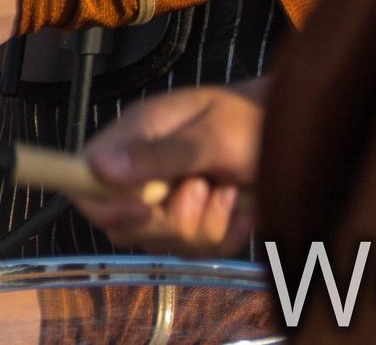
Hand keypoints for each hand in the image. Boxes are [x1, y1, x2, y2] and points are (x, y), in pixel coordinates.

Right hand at [70, 83, 265, 255]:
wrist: (290, 133)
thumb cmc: (250, 123)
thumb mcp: (211, 135)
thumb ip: (158, 155)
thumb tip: (97, 168)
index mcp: (132, 138)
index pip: (84, 179)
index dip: (101, 203)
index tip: (140, 208)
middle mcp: (141, 173)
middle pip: (123, 224)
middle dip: (170, 220)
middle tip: (204, 189)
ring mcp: (167, 200)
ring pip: (163, 242)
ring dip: (206, 225)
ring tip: (228, 190)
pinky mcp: (195, 222)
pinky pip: (197, 251)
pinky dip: (225, 235)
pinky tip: (242, 209)